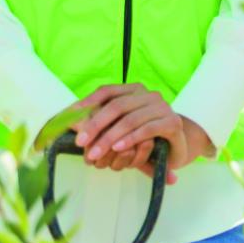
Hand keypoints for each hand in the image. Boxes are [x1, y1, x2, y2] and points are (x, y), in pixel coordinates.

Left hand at [71, 84, 214, 184]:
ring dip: (109, 137)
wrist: (177, 147)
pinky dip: (130, 139)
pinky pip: (147, 129)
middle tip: (81, 142)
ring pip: (130, 119)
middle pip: (116, 105)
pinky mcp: (172, 123)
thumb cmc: (144, 137)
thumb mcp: (119, 129)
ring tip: (96, 152)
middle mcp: (149, 94)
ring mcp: (162, 107)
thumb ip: (99, 122)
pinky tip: (118, 148)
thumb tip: (66, 118)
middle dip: (95, 124)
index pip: (107, 91)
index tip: (70, 117)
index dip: (87, 102)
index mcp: (134, 90)